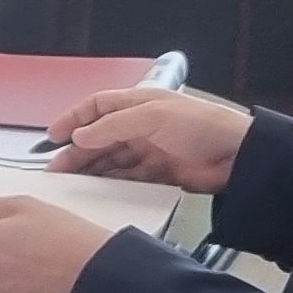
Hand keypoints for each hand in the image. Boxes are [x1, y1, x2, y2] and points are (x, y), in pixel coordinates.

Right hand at [47, 86, 252, 190]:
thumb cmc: (203, 126)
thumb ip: (113, 126)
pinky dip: (110, 182)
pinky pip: (126, 177)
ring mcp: (149, 149)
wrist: (239, 157)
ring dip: (90, 168)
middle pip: (100, 137)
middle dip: (77, 151)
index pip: (97, 107)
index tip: (53, 136)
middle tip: (57, 168)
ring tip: (71, 181)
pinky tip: (97, 189)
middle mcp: (141, 125)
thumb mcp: (153, 117)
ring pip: (110, 159)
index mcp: (139, 103)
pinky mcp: (159, 172)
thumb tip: (80, 135)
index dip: (73, 119)